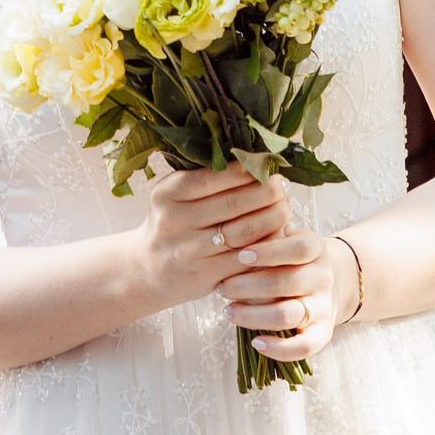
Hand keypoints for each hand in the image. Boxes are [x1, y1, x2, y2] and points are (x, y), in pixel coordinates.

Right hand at [130, 168, 293, 310]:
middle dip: (267, 192)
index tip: (266, 165)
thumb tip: (253, 160)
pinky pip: (248, 257)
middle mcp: (175, 222)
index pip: (212, 178)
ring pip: (245, 232)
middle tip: (282, 186)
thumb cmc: (172, 223)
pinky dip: (269, 244)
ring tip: (285, 207)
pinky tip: (278, 233)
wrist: (149, 269)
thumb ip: (203, 177)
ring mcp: (191, 251)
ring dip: (273, 217)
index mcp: (166, 195)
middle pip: (233, 203)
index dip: (246, 170)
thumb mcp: (173, 195)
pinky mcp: (208, 275)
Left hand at [218, 231, 353, 363]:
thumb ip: (266, 236)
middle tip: (221, 287)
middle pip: (285, 283)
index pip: (298, 249)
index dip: (269, 252)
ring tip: (228, 311)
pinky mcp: (322, 333)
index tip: (240, 256)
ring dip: (252, 316)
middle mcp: (323, 278)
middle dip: (246, 286)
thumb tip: (236, 235)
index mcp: (316, 249)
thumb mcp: (283, 240)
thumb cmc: (290, 259)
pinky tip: (256, 342)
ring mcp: (323, 307)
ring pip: (287, 315)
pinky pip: (304, 346)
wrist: (325, 285)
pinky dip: (279, 349)